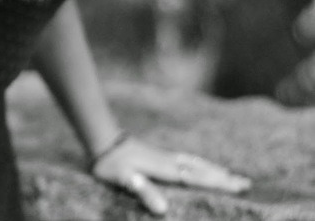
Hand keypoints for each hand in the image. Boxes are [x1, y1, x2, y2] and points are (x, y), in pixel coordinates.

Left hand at [91, 137, 250, 215]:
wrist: (102, 139)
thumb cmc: (110, 164)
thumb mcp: (123, 180)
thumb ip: (142, 192)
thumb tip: (163, 210)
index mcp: (164, 169)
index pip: (196, 178)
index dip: (217, 183)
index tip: (239, 187)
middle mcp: (168, 161)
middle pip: (201, 169)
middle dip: (223, 177)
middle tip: (247, 183)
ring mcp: (164, 156)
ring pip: (195, 162)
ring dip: (213, 168)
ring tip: (231, 174)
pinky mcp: (159, 154)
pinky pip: (186, 159)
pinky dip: (200, 163)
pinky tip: (199, 164)